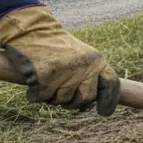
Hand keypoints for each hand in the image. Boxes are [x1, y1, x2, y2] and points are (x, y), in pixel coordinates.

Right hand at [0, 6, 121, 115]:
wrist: (31, 30)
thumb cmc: (55, 48)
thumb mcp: (80, 57)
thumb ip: (87, 79)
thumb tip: (88, 107)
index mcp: (96, 60)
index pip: (111, 84)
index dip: (110, 101)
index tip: (103, 113)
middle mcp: (84, 65)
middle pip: (85, 99)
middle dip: (72, 102)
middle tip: (60, 93)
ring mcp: (64, 70)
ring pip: (61, 101)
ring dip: (51, 97)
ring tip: (45, 82)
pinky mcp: (43, 74)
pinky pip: (40, 97)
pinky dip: (33, 95)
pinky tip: (31, 84)